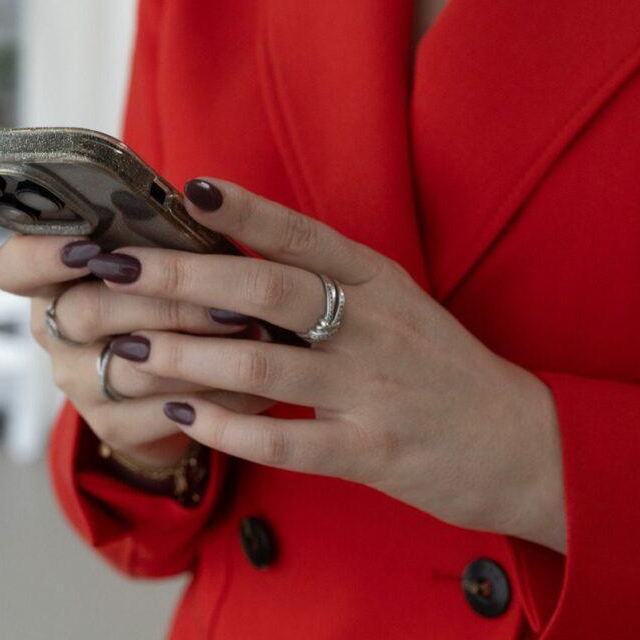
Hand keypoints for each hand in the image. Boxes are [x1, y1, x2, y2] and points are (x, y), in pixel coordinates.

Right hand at [0, 235, 274, 467]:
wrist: (177, 387)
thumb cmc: (173, 303)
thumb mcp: (164, 264)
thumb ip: (165, 240)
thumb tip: (205, 202)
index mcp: (55, 281)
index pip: (14, 267)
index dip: (43, 255)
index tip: (90, 248)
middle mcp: (56, 333)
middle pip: (87, 313)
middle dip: (163, 303)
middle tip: (225, 300)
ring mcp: (79, 384)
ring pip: (129, 369)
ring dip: (198, 352)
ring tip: (256, 336)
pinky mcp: (114, 426)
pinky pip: (162, 414)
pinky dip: (215, 398)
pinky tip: (255, 385)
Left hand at [88, 178, 566, 551]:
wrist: (520, 442)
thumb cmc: (443, 369)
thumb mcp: (399, 306)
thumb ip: (332, 283)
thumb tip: (241, 259)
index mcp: (381, 283)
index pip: (305, 235)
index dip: (245, 212)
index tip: (186, 189)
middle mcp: (375, 327)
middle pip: (269, 290)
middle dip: (185, 277)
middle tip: (120, 268)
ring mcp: (374, 390)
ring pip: (266, 365)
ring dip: (189, 355)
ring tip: (130, 347)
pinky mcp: (372, 451)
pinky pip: (286, 440)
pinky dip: (229, 428)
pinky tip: (184, 418)